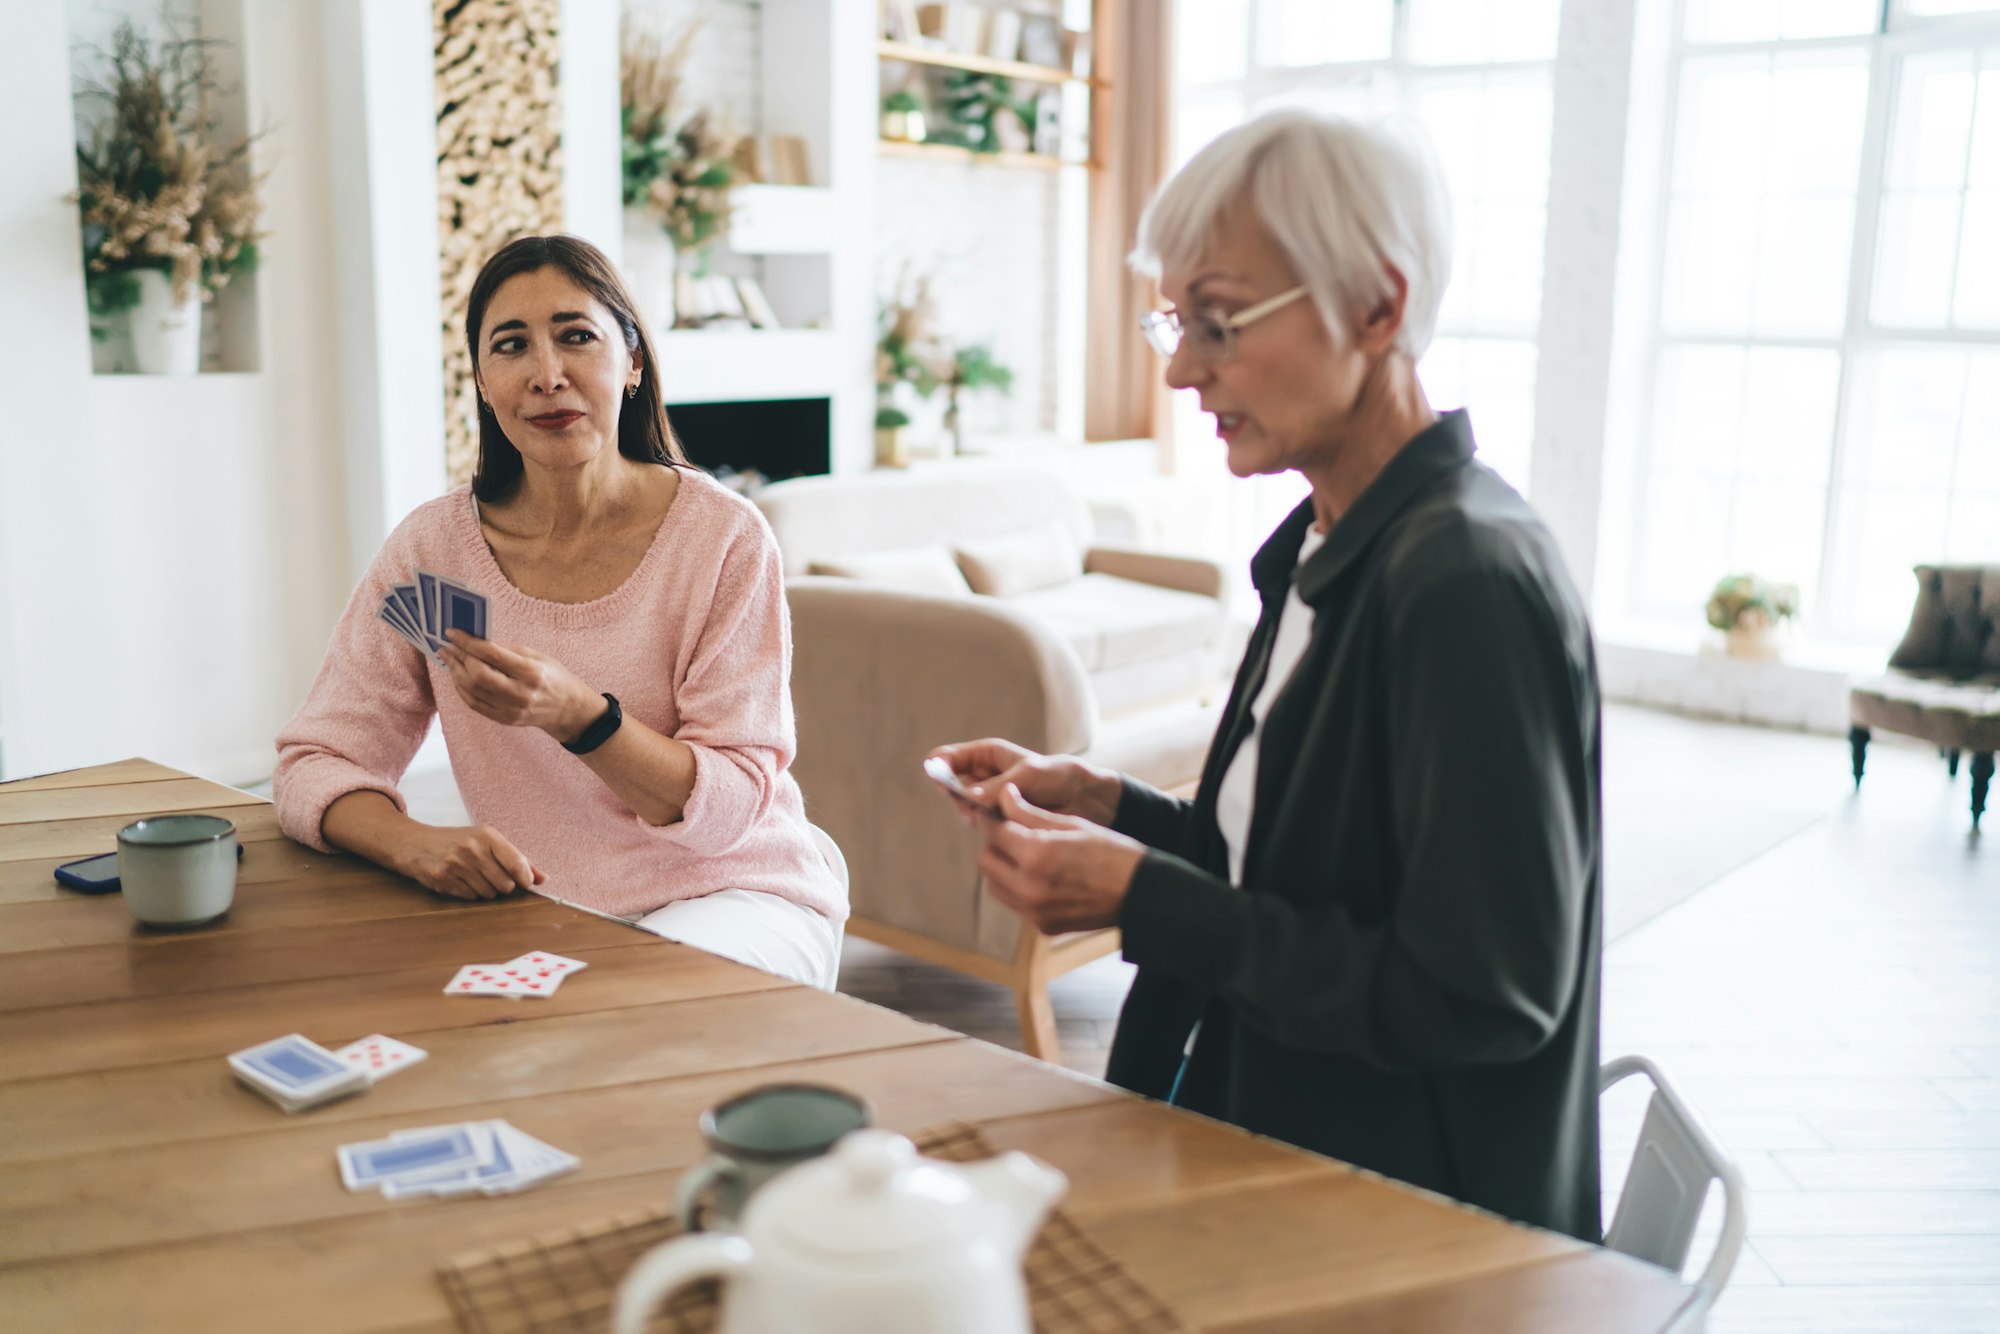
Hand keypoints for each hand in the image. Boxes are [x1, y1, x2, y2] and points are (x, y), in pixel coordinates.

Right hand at [395, 822, 543, 899]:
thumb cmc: (458, 841)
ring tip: (474, 876)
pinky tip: (461, 880)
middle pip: (506, 885)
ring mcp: (456, 865)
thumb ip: (518, 858)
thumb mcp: (488, 841)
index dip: (525, 878)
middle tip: (493, 877)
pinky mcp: (443, 879)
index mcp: (487, 835)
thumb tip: (543, 879)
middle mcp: (472, 849)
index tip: (525, 883)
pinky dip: (470, 893)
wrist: (416, 844)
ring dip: (487, 890)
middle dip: (504, 886)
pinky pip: (471, 898)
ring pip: (489, 894)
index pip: (517, 863)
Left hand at [442, 631, 603, 741]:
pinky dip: (461, 688)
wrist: (566, 709)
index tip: (453, 632)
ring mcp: (511, 710)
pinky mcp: (504, 720)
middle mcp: (521, 694)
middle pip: (478, 675)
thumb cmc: (552, 676)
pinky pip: (474, 704)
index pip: (492, 655)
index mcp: (531, 673)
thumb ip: (506, 649)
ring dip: (455, 672)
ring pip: (472, 691)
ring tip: (449, 658)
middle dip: (459, 658)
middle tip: (447, 646)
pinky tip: (457, 676)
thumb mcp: (536, 656)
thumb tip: (475, 640)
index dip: (468, 642)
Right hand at [927, 738, 1121, 827]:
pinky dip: (985, 828)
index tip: (938, 777)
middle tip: (970, 805)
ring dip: (972, 814)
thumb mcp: (1029, 775)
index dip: (939, 766)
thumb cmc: (1059, 776)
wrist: (1086, 800)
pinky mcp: (998, 821)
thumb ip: (998, 786)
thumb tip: (970, 798)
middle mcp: (983, 777)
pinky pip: (981, 825)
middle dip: (956, 796)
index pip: (948, 757)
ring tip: (990, 816)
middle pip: (951, 785)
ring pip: (965, 808)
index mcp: (987, 755)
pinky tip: (1000, 828)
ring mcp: (989, 800)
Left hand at [975, 784, 1144, 933]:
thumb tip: (1004, 797)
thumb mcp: (1071, 824)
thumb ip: (1029, 813)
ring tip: (1027, 856)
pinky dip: (1019, 889)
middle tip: (1014, 834)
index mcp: (1036, 854)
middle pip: (987, 861)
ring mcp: (1034, 910)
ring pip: (995, 886)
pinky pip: (1015, 903)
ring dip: (1003, 868)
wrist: (1142, 894)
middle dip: (995, 845)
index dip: (992, 818)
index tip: (995, 812)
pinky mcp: (1042, 926)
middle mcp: (1029, 886)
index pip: (994, 832)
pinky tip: (1042, 877)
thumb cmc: (1112, 852)